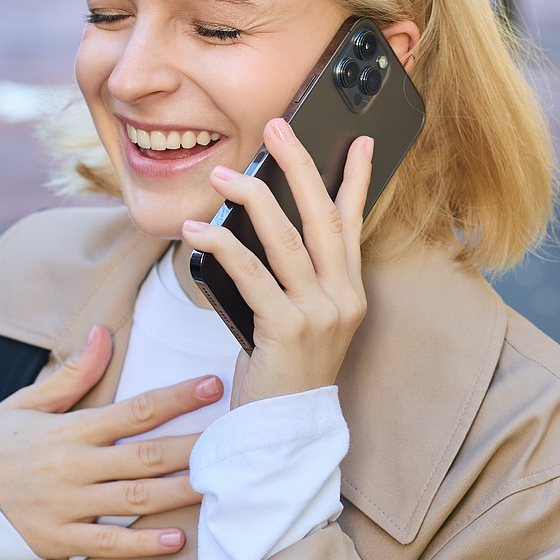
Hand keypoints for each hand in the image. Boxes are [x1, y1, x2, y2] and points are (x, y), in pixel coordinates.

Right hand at [0, 326, 222, 559]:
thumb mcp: (29, 402)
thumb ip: (74, 374)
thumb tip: (103, 333)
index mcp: (71, 430)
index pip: (135, 410)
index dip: (176, 397)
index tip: (213, 384)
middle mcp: (74, 467)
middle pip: (145, 456)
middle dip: (193, 445)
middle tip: (235, 436)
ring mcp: (67, 506)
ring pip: (135, 499)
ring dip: (180, 492)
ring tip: (220, 484)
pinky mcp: (58, 540)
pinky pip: (106, 544)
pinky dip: (142, 544)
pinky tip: (177, 540)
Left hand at [181, 118, 372, 407]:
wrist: (284, 432)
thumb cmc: (284, 373)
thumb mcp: (298, 319)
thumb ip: (292, 277)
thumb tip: (257, 225)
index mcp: (349, 291)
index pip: (353, 224)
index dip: (357, 179)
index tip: (361, 142)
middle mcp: (343, 297)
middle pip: (323, 217)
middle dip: (300, 166)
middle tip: (278, 127)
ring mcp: (319, 313)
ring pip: (287, 239)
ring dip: (253, 198)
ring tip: (223, 173)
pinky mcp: (287, 328)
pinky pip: (252, 273)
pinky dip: (223, 245)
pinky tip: (198, 229)